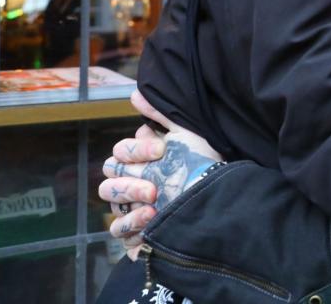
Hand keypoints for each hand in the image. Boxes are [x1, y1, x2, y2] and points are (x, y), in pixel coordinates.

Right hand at [100, 91, 223, 257]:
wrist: (222, 196)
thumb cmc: (202, 164)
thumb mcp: (186, 135)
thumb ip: (161, 115)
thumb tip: (135, 94)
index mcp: (138, 164)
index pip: (118, 154)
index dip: (136, 150)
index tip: (161, 148)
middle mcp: (131, 187)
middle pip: (108, 185)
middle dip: (129, 185)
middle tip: (154, 188)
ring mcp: (133, 212)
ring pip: (113, 211)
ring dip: (130, 209)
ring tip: (154, 206)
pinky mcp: (140, 235)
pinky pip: (121, 235)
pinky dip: (133, 229)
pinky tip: (152, 222)